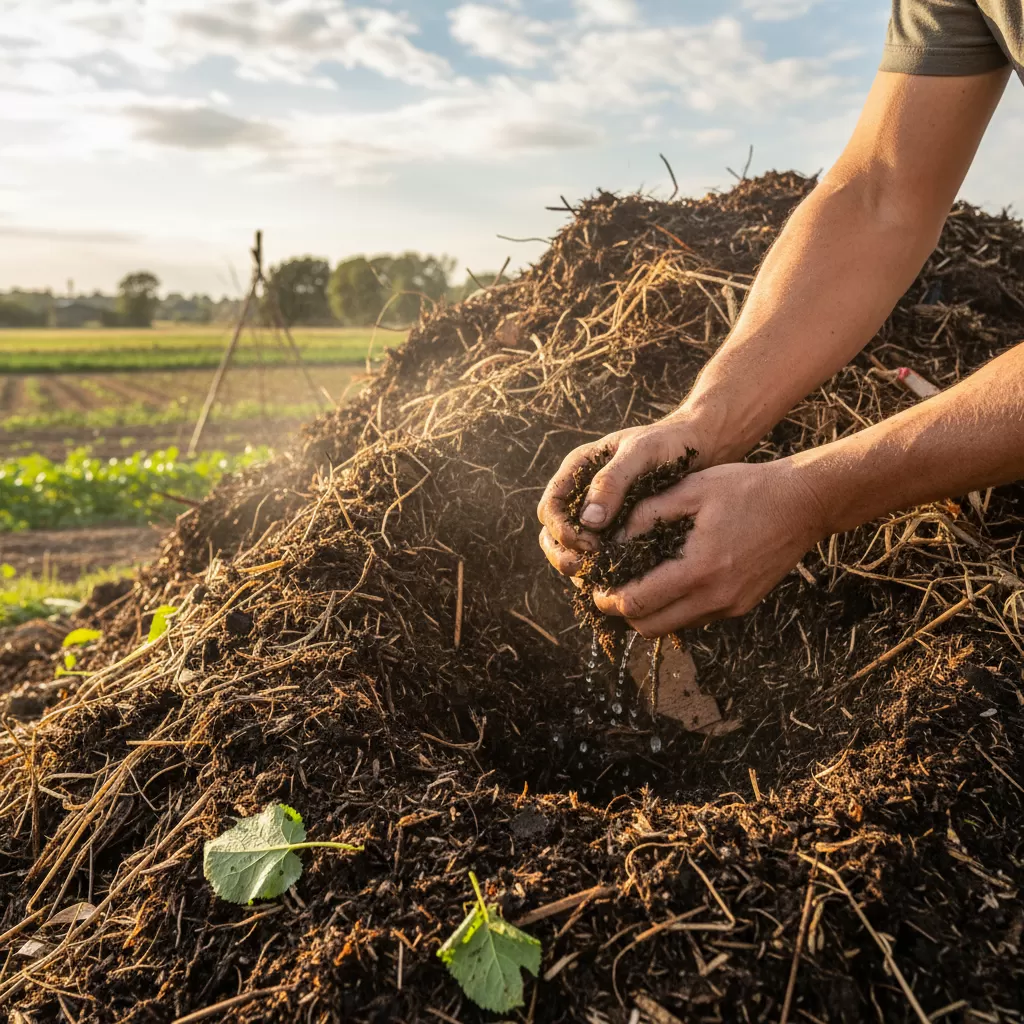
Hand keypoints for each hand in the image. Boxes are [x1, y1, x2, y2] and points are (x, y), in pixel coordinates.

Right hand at [537, 412, 716, 576]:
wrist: (698, 446)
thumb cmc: (668, 443)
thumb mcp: (641, 453)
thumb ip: (613, 481)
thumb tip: (588, 521)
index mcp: (577, 470)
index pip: (551, 508)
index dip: (562, 530)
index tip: (590, 544)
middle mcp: (581, 493)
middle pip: (552, 533)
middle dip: (564, 555)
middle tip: (589, 569)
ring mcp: (597, 513)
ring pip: (571, 548)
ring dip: (580, 566)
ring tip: (603, 578)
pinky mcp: (616, 530)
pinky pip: (597, 553)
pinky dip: (602, 567)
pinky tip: (621, 577)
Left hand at [592, 459, 827, 635]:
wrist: (804, 503)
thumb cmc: (746, 488)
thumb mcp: (690, 490)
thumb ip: (646, 514)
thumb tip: (611, 539)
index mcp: (698, 569)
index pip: (637, 604)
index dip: (608, 599)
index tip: (594, 586)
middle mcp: (715, 598)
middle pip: (650, 628)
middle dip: (623, 612)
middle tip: (609, 588)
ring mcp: (731, 606)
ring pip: (672, 627)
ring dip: (648, 612)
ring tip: (634, 583)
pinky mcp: (741, 606)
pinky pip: (695, 618)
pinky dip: (674, 607)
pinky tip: (667, 579)